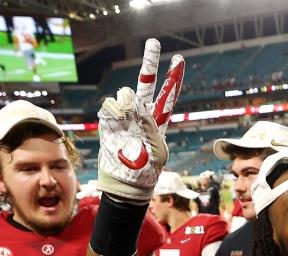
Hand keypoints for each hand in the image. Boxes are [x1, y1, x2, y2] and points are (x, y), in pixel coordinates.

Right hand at [97, 38, 183, 202]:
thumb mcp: (156, 153)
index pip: (168, 95)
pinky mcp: (109, 121)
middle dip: (150, 63)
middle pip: (147, 84)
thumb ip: (151, 128)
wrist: (125, 183)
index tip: (178, 59)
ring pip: (125, 96)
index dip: (173, 78)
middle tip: (154, 41)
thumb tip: (139, 105)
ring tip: (129, 130)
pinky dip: (112, 117)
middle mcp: (142, 114)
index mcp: (159, 122)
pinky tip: (116, 132)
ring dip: (127, 108)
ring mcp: (125, 116)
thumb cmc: (146, 172)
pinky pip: (109, 108)